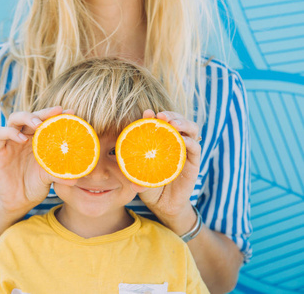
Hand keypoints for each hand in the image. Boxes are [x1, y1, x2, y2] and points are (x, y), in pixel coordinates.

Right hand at [0, 106, 75, 212]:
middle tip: (56, 112)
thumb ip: (60, 173)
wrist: (18, 201)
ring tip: (38, 124)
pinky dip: (10, 132)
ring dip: (27, 117)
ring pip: (14, 119)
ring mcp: (10, 141)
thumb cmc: (35, 185)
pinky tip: (22, 139)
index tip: (70, 112)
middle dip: (44, 112)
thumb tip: (78, 177)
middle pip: (31, 116)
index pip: (46, 120)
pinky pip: (0, 133)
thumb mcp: (49, 177)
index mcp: (38, 139)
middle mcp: (24, 136)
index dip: (56, 115)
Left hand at [133, 110, 201, 230]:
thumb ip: (133, 173)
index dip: (153, 116)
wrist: (163, 204)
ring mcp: (186, 151)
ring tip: (172, 124)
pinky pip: (195, 148)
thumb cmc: (148, 186)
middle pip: (178, 120)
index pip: (159, 123)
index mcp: (160, 141)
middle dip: (171, 114)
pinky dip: (189, 142)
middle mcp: (174, 142)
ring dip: (183, 123)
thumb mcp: (138, 176)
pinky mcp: (194, 163)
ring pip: (191, 129)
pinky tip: (181, 140)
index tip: (146, 112)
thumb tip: (123, 172)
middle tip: (161, 116)